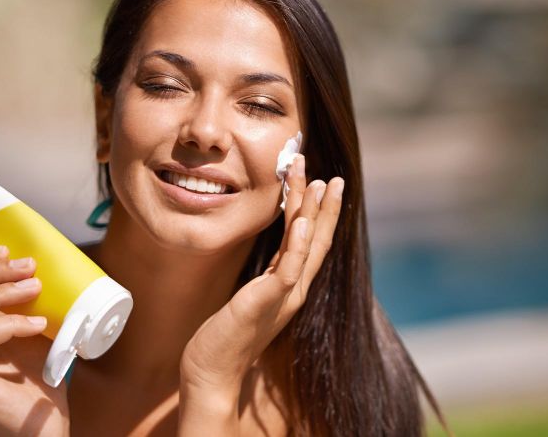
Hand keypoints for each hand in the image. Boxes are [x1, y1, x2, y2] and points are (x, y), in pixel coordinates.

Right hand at [0, 245, 69, 435]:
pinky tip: (39, 325)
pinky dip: (11, 324)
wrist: (45, 423)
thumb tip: (39, 256)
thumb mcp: (31, 323)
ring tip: (36, 289)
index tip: (7, 248)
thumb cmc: (39, 374)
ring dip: (2, 291)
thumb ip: (25, 296)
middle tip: (28, 267)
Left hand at [180, 154, 343, 392]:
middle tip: (334, 176)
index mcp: (290, 286)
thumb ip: (264, 278)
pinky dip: (299, 245)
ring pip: (306, 246)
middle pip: (317, 240)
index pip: (312, 243)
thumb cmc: (226, 336)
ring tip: (320, 183)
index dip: (320, 214)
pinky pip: (288, 269)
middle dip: (325, 206)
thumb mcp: (250, 298)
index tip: (323, 184)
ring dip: (313, 212)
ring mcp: (284, 296)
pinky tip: (303, 221)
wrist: (212, 372)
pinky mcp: (267, 302)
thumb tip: (271, 258)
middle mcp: (294, 290)